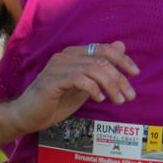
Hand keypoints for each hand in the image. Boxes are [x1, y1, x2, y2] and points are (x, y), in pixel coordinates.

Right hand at [5, 42, 138, 134]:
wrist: (28, 116)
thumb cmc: (55, 101)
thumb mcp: (84, 85)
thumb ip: (100, 69)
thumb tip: (121, 46)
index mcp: (74, 54)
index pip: (104, 49)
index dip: (122, 59)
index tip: (135, 74)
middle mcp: (66, 56)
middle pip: (102, 60)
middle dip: (120, 78)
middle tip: (129, 96)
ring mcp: (58, 67)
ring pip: (94, 69)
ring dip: (110, 85)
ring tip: (118, 100)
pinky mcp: (52, 80)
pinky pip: (79, 79)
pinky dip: (94, 88)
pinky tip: (100, 99)